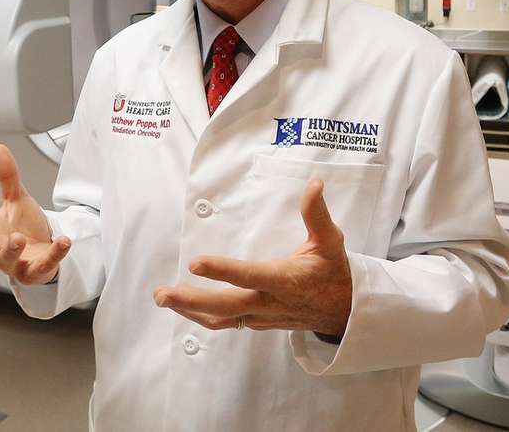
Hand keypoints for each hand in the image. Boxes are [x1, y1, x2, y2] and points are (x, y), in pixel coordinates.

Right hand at [0, 144, 70, 284]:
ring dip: (11, 250)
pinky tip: (63, 241)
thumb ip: (6, 177)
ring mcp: (14, 263)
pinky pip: (43, 266)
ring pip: (6, 261)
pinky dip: (54, 254)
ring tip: (18, 237)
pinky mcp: (34, 272)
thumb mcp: (15, 199)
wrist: (42, 252)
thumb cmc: (22, 228)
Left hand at [153, 179, 351, 336]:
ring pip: (220, 319)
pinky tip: (183, 307)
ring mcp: (261, 316)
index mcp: (285, 280)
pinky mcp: (257, 322)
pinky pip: (225, 323)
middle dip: (191, 300)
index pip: (249, 276)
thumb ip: (317, 214)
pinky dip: (201, 317)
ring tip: (162, 297)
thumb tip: (314, 184)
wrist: (345, 312)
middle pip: (225, 306)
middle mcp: (269, 302)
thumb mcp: (330, 242)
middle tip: (163, 292)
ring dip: (189, 310)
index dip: (222, 271)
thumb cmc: (334, 273)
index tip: (195, 263)